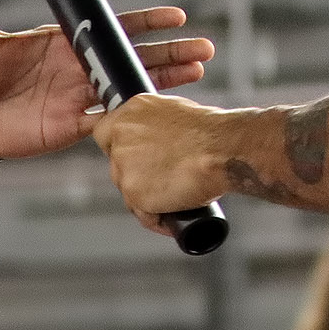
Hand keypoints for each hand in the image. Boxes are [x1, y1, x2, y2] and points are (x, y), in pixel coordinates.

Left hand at [0, 1, 212, 159]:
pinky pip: (111, 120)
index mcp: (65, 43)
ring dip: (163, 81)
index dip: (144, 23)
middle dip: (169, 53)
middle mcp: (79, 68)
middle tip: (204, 49)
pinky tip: (165, 114)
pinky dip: (136, 117)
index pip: (112, 29)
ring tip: (198, 74)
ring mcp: (79, 97)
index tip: (175, 17)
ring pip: (130, 87)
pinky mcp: (73, 125)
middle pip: (132, 57)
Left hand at [90, 93, 236, 230]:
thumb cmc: (211, 131)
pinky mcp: (134, 193)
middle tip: (165, 178)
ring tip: (177, 196)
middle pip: (117, 167)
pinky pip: (143, 214)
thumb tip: (154, 136)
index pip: (105, 135)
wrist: (223, 149)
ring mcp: (124, 167)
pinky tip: (174, 215)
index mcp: (130, 112)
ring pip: (128, 192)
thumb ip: (154, 122)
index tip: (138, 158)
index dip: (121, 150)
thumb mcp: (175, 110)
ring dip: (148, 198)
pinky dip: (158, 219)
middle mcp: (121, 137)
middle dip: (138, 176)